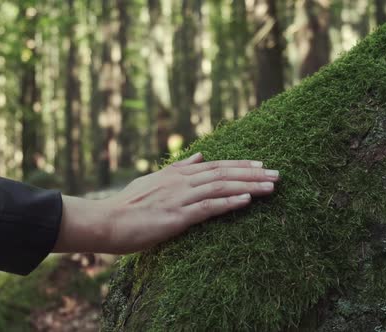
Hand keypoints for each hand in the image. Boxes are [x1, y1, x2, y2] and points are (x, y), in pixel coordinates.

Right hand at [53, 152, 279, 253]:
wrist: (106, 220)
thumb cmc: (128, 204)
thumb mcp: (153, 179)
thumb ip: (178, 167)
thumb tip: (199, 155)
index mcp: (178, 174)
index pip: (216, 165)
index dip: (241, 165)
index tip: (262, 165)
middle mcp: (182, 181)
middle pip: (225, 173)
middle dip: (254, 174)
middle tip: (279, 174)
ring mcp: (180, 198)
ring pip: (221, 187)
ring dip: (249, 186)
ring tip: (272, 186)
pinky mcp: (176, 216)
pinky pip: (207, 207)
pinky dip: (228, 202)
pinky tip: (247, 200)